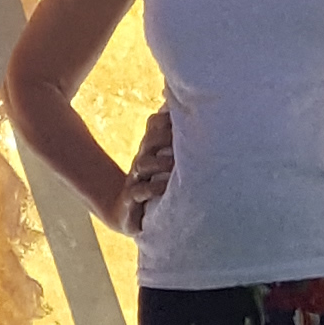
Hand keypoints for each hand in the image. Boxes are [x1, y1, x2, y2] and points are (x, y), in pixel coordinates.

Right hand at [119, 110, 172, 232]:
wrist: (126, 211)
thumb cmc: (153, 184)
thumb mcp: (164, 163)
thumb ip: (177, 144)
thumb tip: (197, 120)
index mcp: (150, 148)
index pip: (154, 125)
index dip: (164, 119)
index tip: (180, 114)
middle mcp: (142, 160)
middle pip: (148, 142)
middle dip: (162, 136)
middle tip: (180, 136)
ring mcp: (135, 179)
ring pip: (142, 165)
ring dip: (159, 163)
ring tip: (174, 163)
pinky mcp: (131, 199)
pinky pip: (138, 192)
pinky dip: (150, 188)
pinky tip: (163, 187)